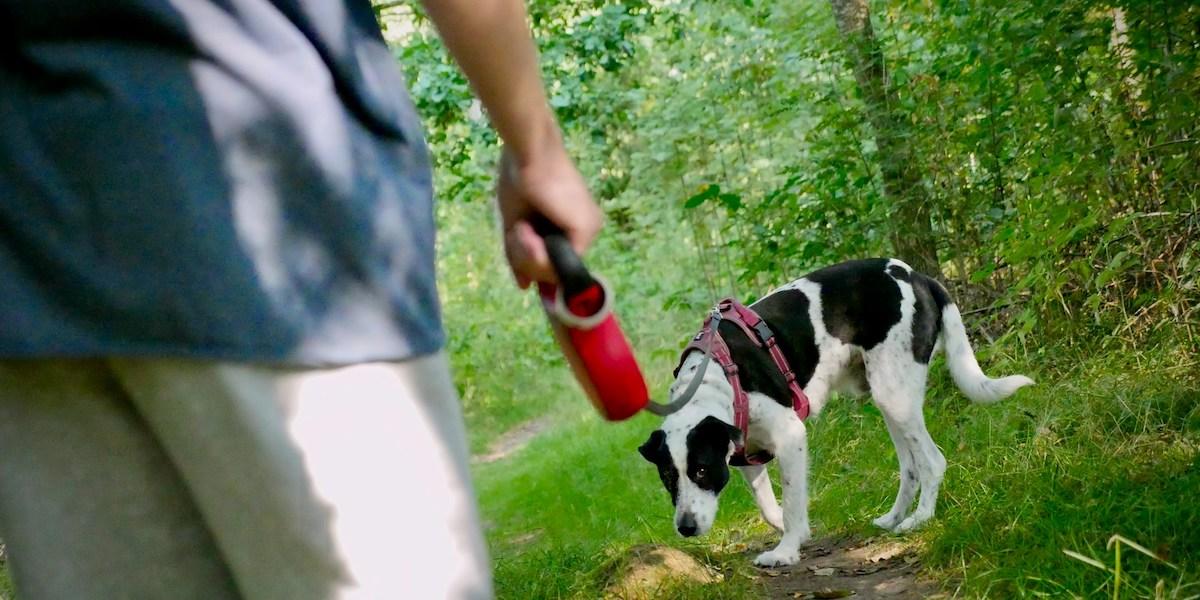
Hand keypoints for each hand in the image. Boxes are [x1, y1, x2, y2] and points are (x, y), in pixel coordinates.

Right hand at [496, 143, 601, 288]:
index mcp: (573, 227)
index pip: (554, 264)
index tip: (519, 254)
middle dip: (526, 258)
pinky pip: (554, 264)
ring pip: (553, 271)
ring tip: (521, 225)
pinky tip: (527, 228)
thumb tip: (524, 287)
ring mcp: (589, 231)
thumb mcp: (516, 226)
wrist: (527, 153)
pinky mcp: (585, 230)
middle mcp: (587, 231)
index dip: (534, 265)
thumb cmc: (520, 180)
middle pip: (553, 271)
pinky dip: (534, 252)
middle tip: (517, 229)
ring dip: (527, 253)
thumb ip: (521, 257)